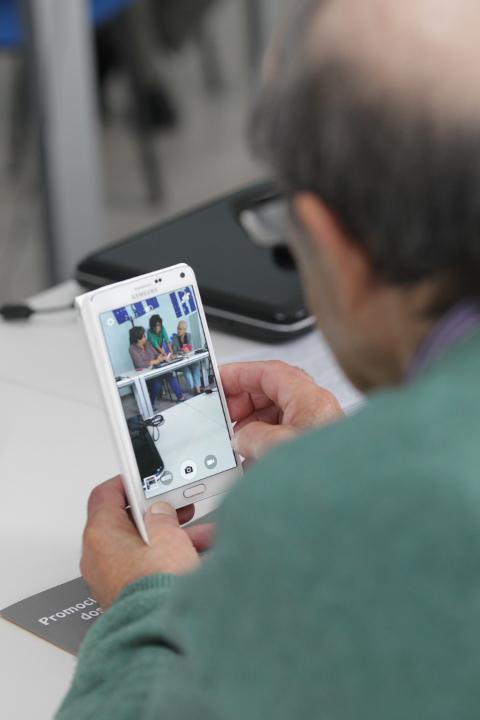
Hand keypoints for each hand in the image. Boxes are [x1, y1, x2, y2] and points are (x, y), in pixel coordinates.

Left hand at [80, 477, 213, 607]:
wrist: (160, 633)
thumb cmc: (155, 588)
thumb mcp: (168, 537)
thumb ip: (163, 516)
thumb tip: (159, 511)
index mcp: (101, 534)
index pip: (105, 495)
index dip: (126, 482)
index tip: (144, 478)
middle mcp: (100, 556)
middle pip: (128, 522)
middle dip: (159, 514)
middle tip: (177, 508)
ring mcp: (112, 578)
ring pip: (143, 545)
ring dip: (171, 538)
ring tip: (201, 535)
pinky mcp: (128, 594)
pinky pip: (148, 566)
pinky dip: (169, 558)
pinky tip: (197, 557)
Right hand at [221, 361, 342, 459]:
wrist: (354, 499)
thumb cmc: (331, 471)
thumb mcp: (278, 449)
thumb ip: (252, 436)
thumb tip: (240, 437)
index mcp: (310, 398)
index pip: (269, 372)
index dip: (240, 372)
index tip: (218, 379)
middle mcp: (315, 409)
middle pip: (270, 391)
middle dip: (243, 401)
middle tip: (224, 413)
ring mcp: (314, 427)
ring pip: (274, 413)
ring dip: (252, 423)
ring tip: (237, 438)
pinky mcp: (313, 446)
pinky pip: (281, 433)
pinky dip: (262, 440)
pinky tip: (252, 456)